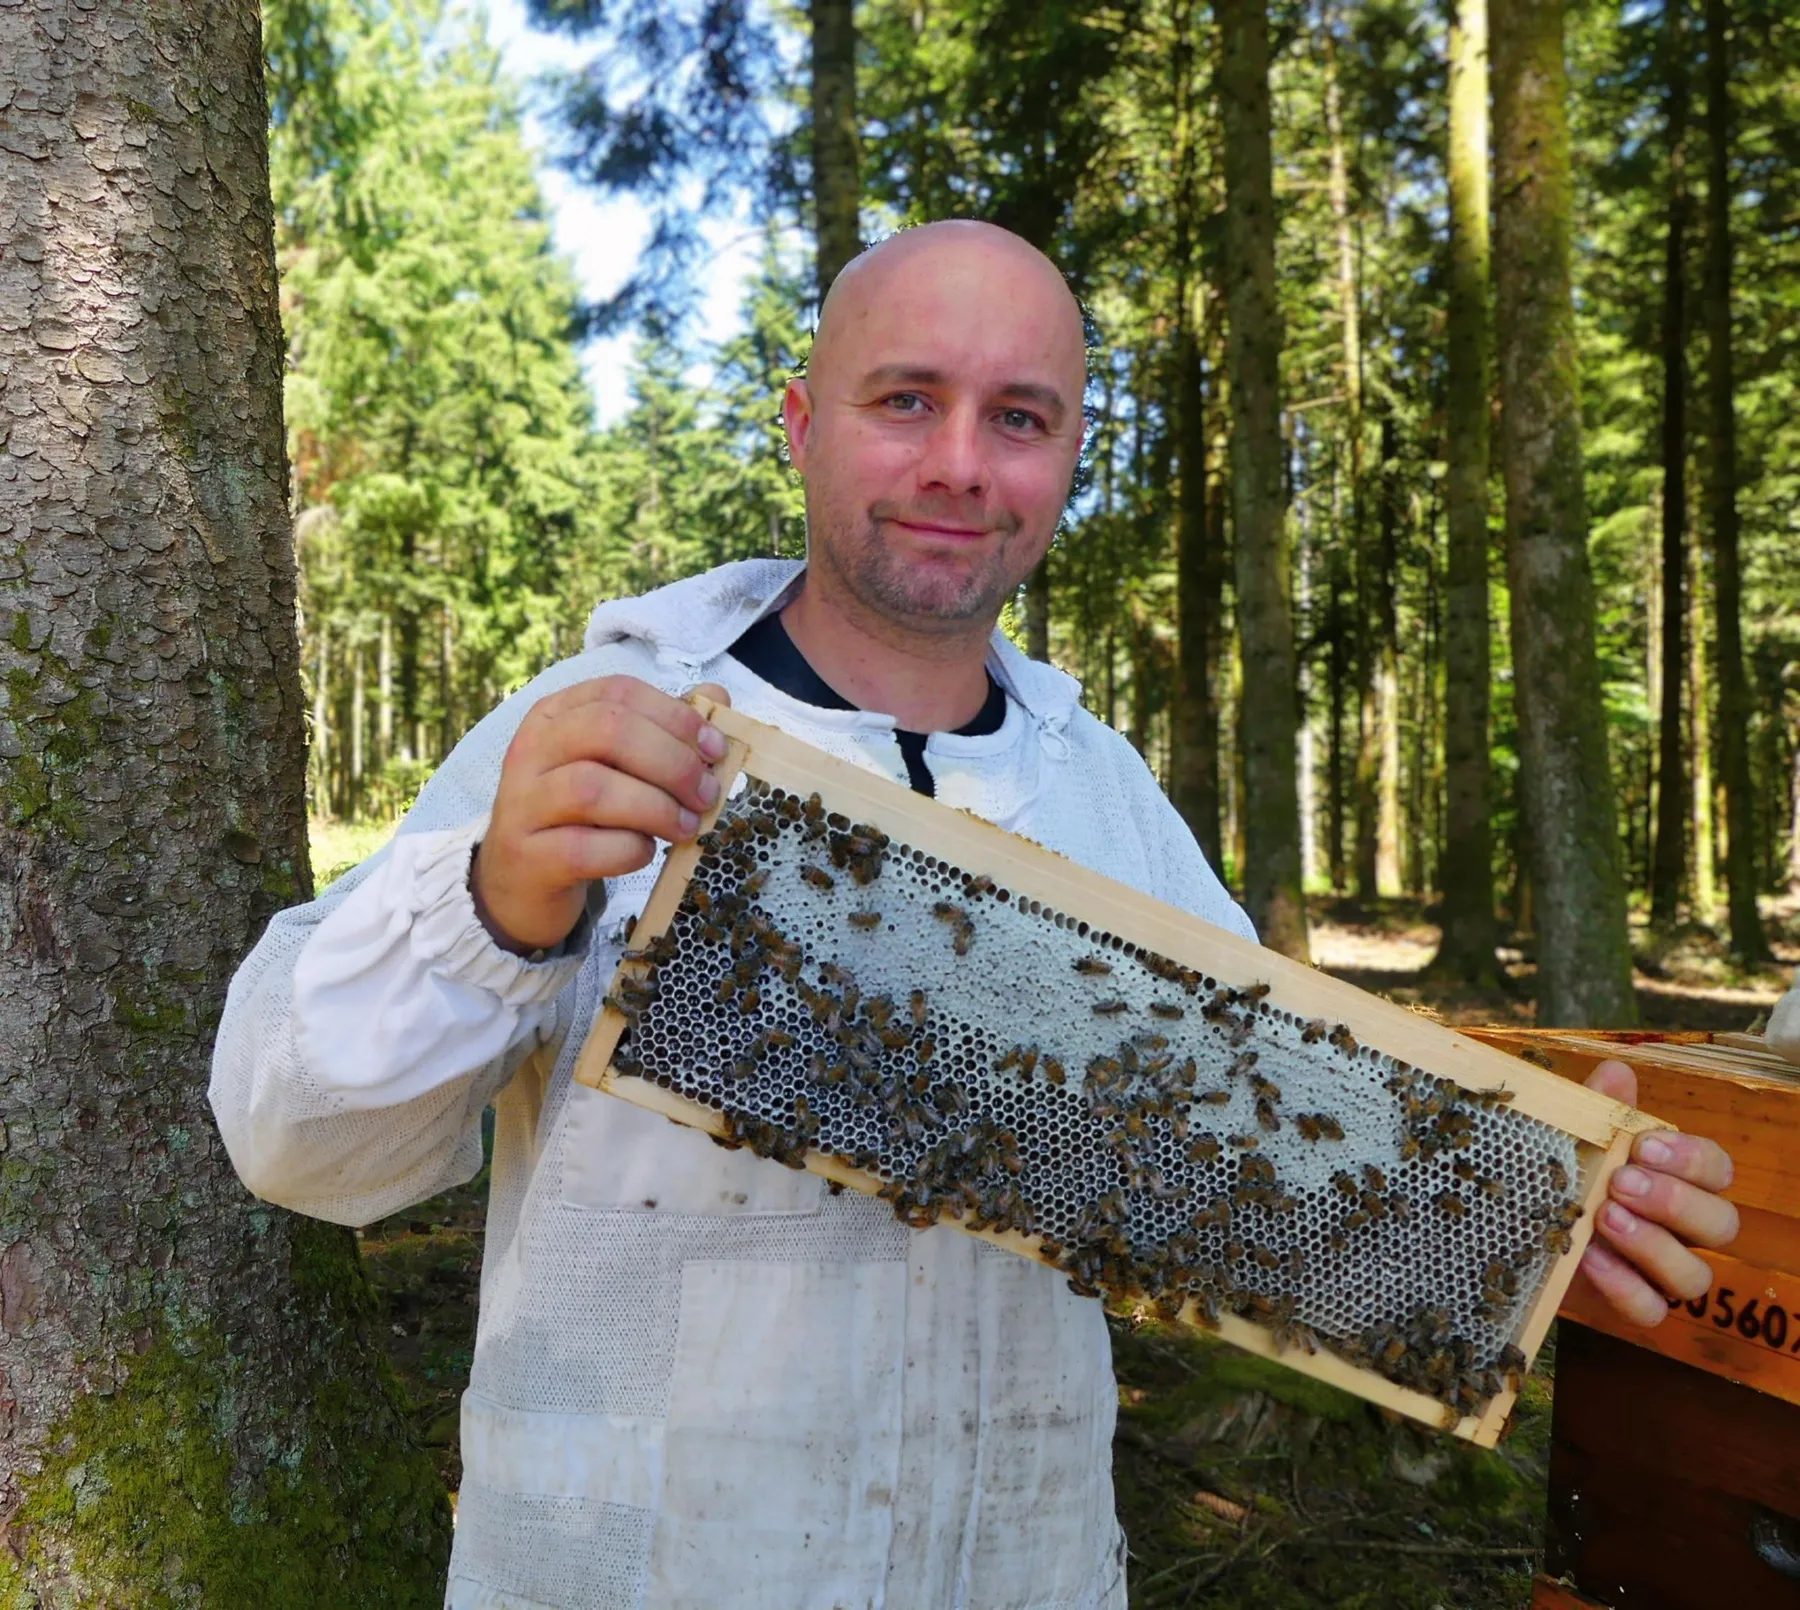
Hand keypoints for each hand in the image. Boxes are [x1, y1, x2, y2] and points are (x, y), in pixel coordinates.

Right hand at [471, 677, 730, 953]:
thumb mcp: (616, 766)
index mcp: (554, 715)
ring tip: (685, 827)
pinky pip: (585, 848)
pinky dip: (629, 850)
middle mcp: (530, 751)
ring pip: (593, 788)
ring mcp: (522, 804)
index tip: (714, 750)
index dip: (675, 716)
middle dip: (672, 762)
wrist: (521, 882)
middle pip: (608, 731)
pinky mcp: (528, 856)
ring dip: (656, 807)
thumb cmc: (579, 814)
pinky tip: (645, 852)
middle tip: (706, 795)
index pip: (618, 693)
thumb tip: (716, 697)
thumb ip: (663, 729)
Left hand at [1575, 1059, 1738, 1326]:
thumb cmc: (1560, 1171)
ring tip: (1605, 1218)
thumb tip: (1617, 1073)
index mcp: (1678, 1179)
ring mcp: (1661, 1271)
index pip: (1717, 1169)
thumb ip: (1598, 1108)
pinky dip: (1626, 1287)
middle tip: (1621, 1182)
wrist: (1511, 1222)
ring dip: (1653, 1246)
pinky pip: (1653, 1310)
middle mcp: (1682, 1229)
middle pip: (1721, 1223)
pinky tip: (1590, 1259)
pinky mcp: (1632, 1303)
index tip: (1643, 1146)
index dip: (1691, 1159)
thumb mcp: (1571, 1135)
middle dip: (1675, 1201)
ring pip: (1695, 1275)